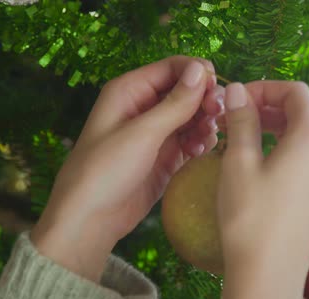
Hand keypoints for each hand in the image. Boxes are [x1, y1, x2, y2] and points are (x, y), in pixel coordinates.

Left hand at [30, 56, 223, 281]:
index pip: (172, 68)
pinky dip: (199, 143)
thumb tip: (202, 69)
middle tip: (218, 117)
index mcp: (130, 91)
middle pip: (186, 92)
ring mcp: (155, 133)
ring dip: (204, 124)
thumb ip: (175, 103)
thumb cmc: (106, 170)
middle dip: (205, 101)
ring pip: (191, 117)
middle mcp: (144, 107)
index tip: (218, 90)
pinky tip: (200, 152)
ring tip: (206, 139)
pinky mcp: (165, 157)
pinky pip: (190, 140)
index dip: (198, 74)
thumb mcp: (142, 133)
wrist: (91, 219)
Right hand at [213, 81, 308, 298]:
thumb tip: (237, 90)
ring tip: (284, 137)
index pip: (296, 94)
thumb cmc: (249, 215)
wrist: (267, 271)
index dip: (265, 89)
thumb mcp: (239, 162)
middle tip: (248, 118)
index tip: (238, 100)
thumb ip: (242, 120)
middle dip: (282, 108)